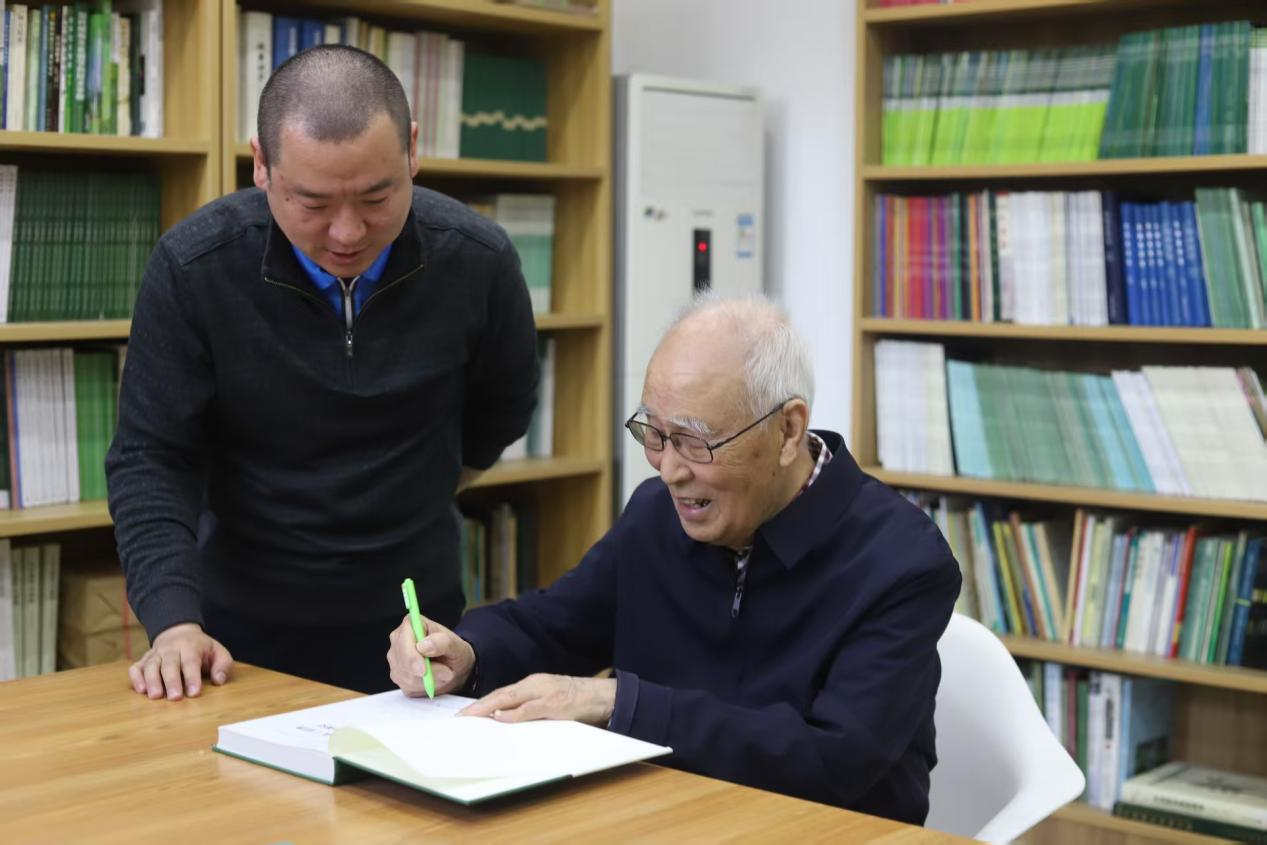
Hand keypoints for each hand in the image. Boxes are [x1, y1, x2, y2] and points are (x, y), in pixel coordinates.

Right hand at [127, 622, 232, 700]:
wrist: (179, 632)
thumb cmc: (202, 648)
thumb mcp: (218, 652)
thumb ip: (223, 665)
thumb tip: (219, 680)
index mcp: (191, 646)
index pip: (191, 662)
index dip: (192, 677)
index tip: (194, 693)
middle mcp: (171, 649)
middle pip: (170, 664)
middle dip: (172, 681)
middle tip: (175, 697)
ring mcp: (156, 654)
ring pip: (151, 666)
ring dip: (152, 681)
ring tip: (155, 696)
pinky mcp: (144, 660)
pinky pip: (136, 667)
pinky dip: (136, 678)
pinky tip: (140, 690)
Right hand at [387, 615, 474, 696]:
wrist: (454, 666)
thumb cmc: (454, 651)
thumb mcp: (457, 645)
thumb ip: (443, 642)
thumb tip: (424, 645)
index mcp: (411, 624)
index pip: (403, 640)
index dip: (411, 656)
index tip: (423, 670)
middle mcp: (398, 640)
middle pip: (402, 661)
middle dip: (425, 672)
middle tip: (447, 673)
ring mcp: (395, 659)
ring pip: (405, 677)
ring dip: (428, 680)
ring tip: (443, 673)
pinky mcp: (397, 675)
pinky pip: (407, 687)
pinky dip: (424, 687)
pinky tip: (434, 680)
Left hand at [459, 674, 616, 726]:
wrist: (601, 696)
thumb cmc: (574, 701)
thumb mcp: (547, 701)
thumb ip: (527, 707)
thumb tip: (503, 719)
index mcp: (531, 684)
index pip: (501, 693)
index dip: (482, 703)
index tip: (464, 713)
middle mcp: (534, 684)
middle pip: (500, 694)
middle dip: (478, 706)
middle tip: (460, 717)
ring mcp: (544, 692)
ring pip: (510, 699)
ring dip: (489, 708)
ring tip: (472, 717)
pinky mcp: (554, 703)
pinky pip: (529, 709)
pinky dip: (514, 714)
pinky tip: (501, 718)